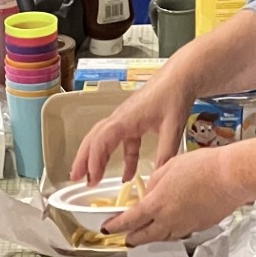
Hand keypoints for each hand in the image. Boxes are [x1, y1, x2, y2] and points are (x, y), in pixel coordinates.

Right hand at [71, 69, 194, 186]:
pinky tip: (126, 176)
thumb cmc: (174, 96)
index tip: (93, 178)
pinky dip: (120, 159)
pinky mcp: (132, 122)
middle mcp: (119, 119)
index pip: (102, 141)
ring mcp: (124, 120)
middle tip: (76, 179)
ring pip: (102, 140)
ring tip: (90, 178)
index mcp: (125, 119)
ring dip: (94, 159)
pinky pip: (120, 142)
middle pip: (93, 140)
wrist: (179, 77)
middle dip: (83, 160)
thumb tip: (159, 177)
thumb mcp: (173, 127)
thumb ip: (166, 153)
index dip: (94, 161)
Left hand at [103, 148, 239, 245]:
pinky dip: (171, 232)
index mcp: (156, 205)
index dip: (115, 227)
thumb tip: (150, 193)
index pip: (128, 221)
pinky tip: (172, 226)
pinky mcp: (199, 228)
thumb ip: (154, 183)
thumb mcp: (169, 168)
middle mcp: (168, 221)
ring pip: (162, 238)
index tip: (107, 229)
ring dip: (151, 237)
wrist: (230, 177)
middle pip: (143, 237)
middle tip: (126, 238)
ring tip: (147, 234)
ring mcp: (185, 227)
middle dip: (132, 238)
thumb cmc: (202, 167)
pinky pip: (180, 233)